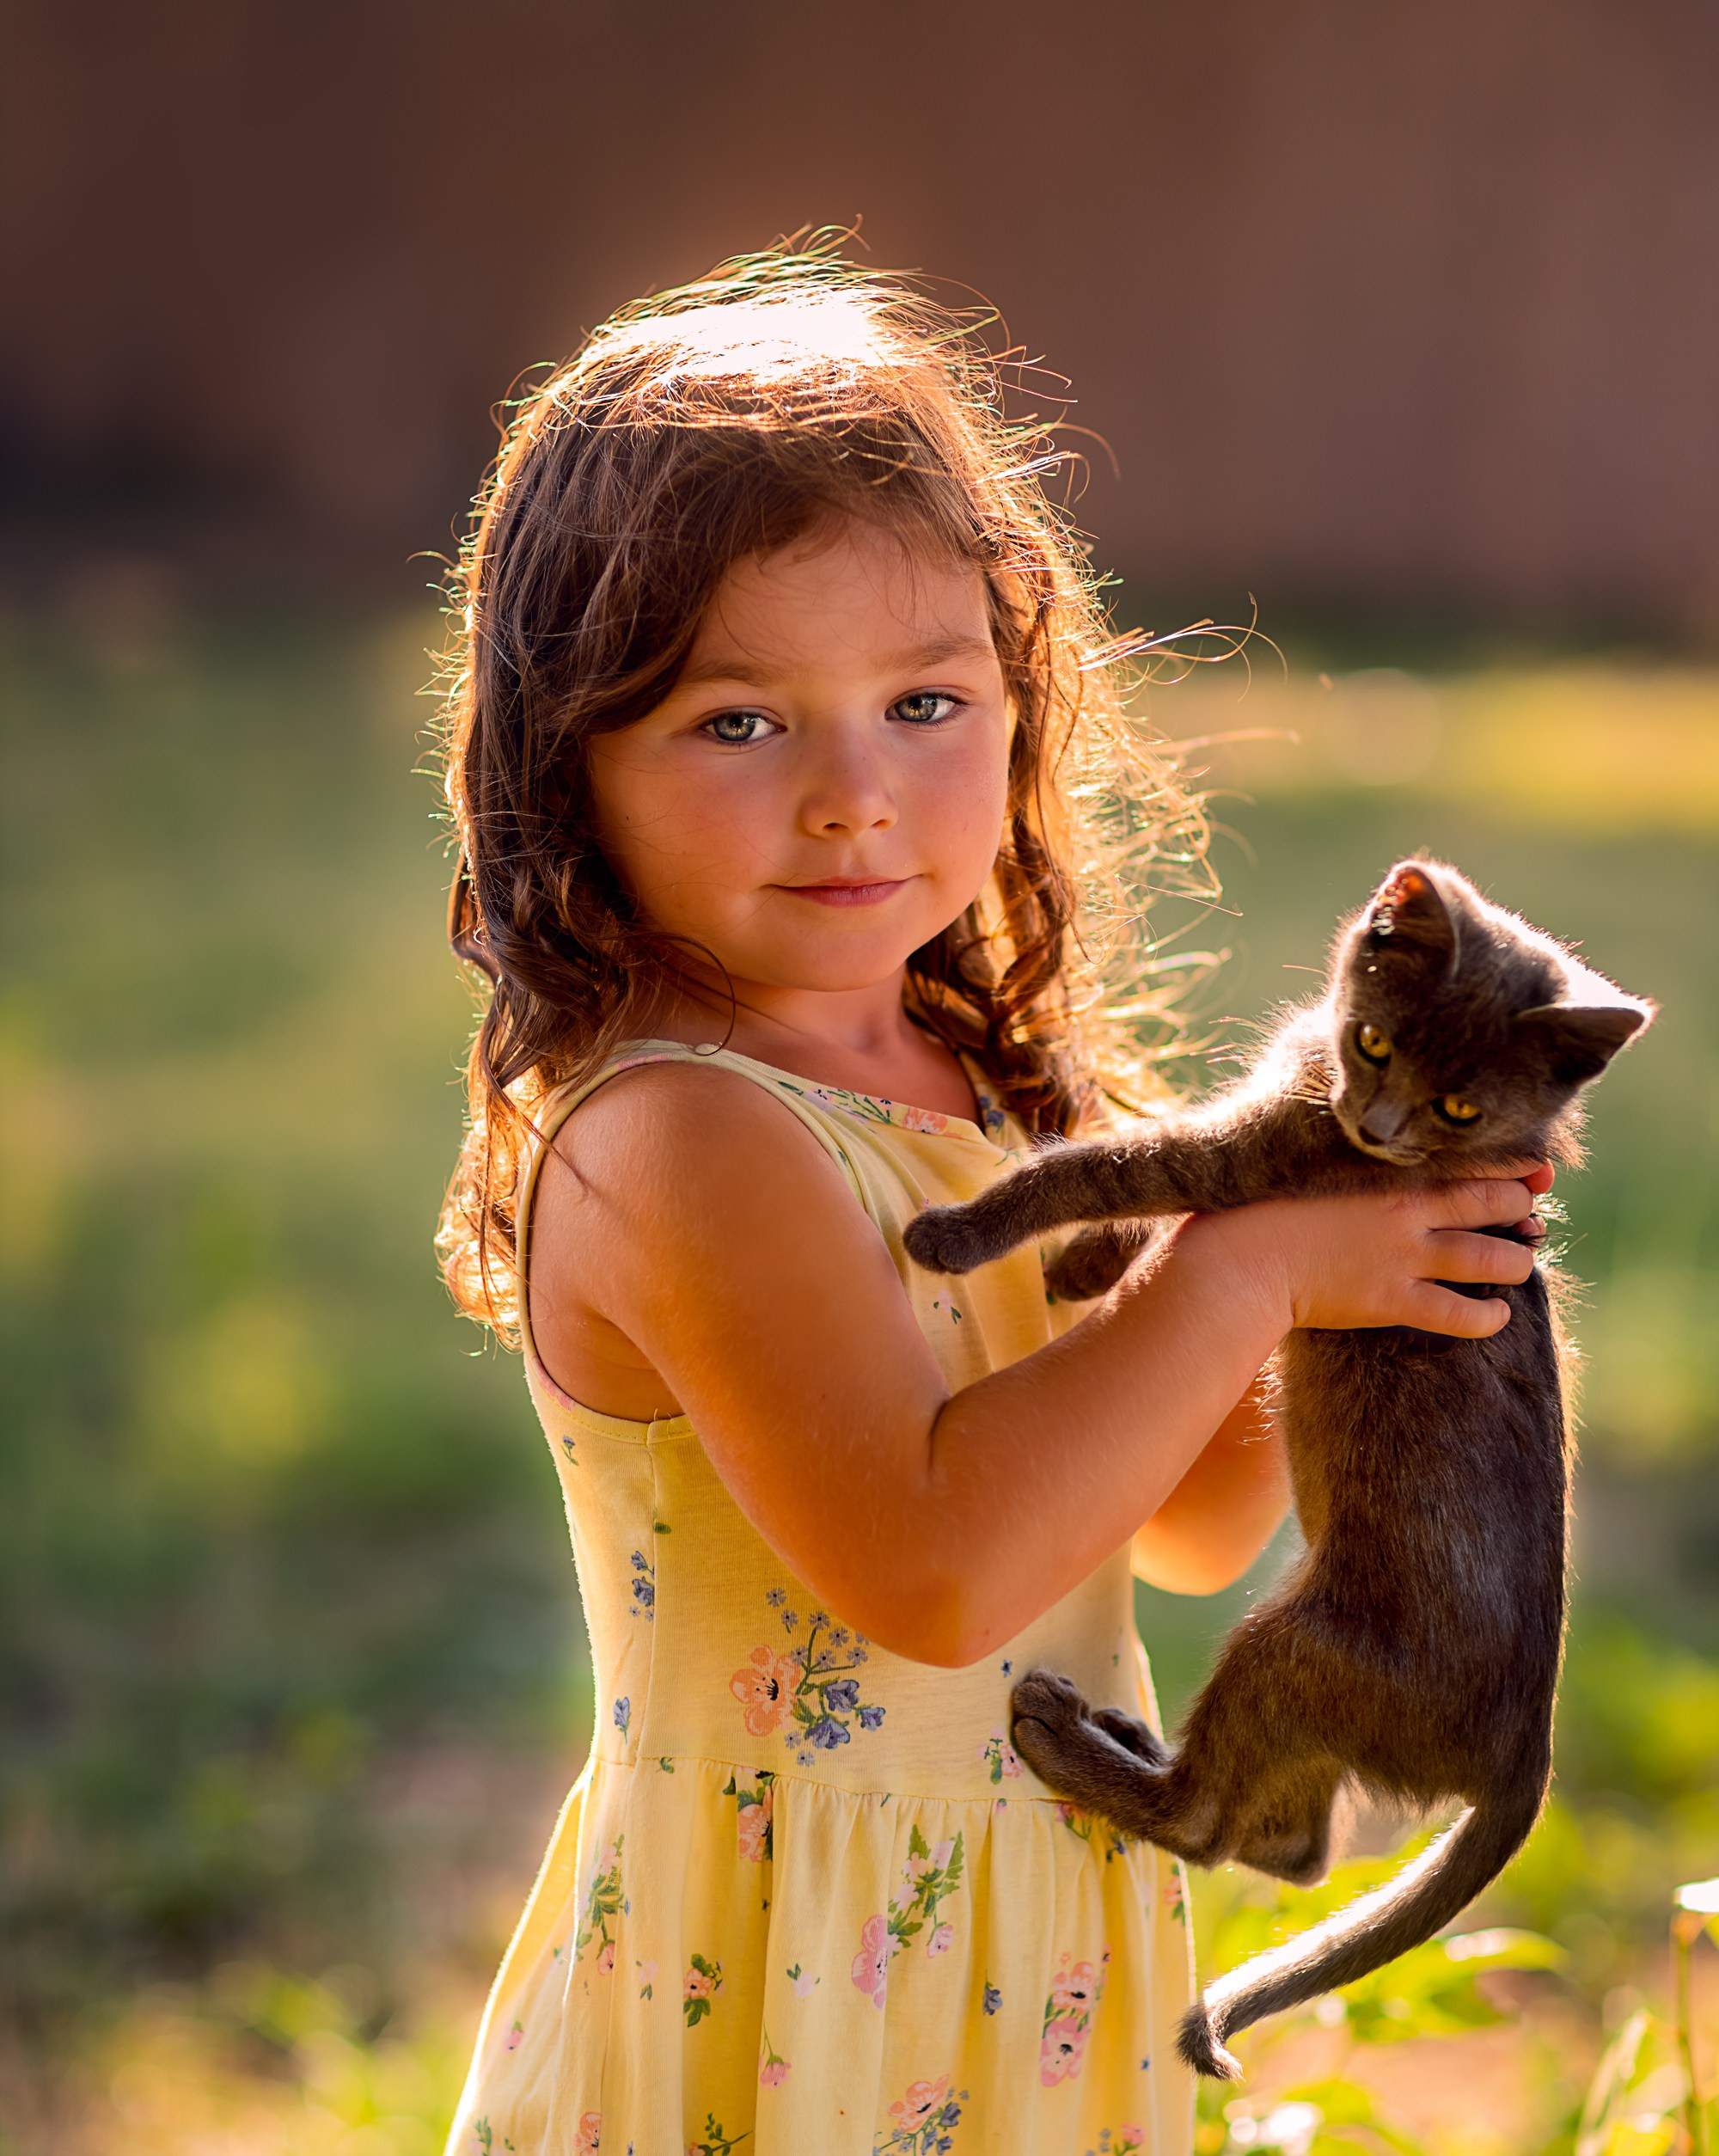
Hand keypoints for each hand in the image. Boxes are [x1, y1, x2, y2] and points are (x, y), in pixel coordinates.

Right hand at [1197, 1170, 1544, 1339]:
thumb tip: (1360, 1149)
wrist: (1237, 1259)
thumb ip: (1344, 1155)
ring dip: (1517, 1262)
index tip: (1532, 1168)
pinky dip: (1489, 1317)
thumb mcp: (1306, 1161)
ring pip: (1493, 1259)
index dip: (1514, 1163)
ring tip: (1518, 1263)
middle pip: (1495, 1202)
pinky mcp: (1392, 1300)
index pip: (1473, 1156)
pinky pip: (1460, 1313)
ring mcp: (1403, 1255)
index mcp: (1388, 1166)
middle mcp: (1408, 1208)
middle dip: (1521, 1208)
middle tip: (1526, 1215)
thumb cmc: (1258, 1206)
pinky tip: (1497, 1315)